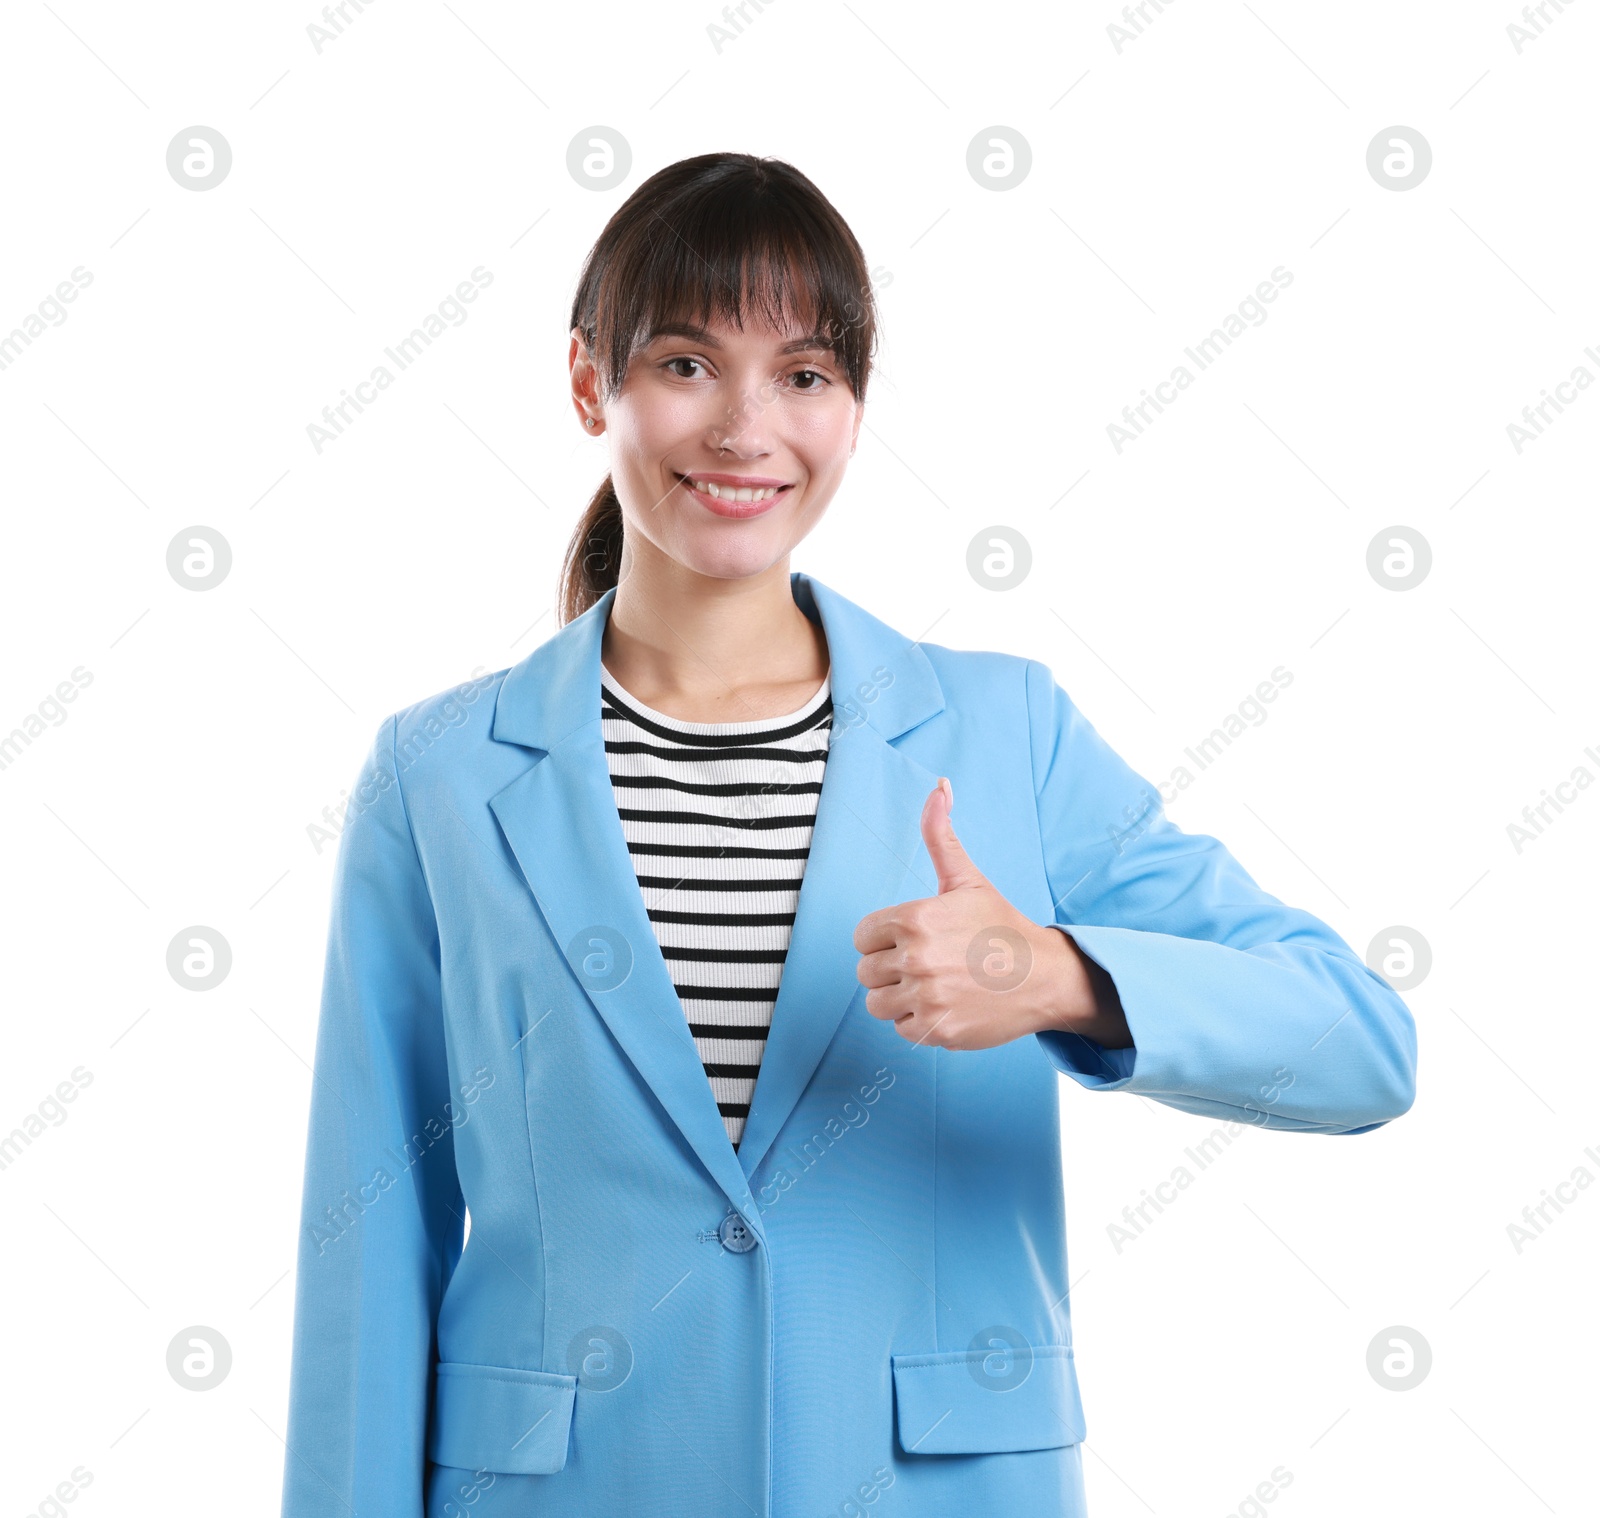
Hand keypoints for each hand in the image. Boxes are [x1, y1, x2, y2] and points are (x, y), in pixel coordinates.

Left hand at [852, 778, 1129, 1050]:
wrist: (1045, 977)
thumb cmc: (1001, 927)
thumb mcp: (967, 879)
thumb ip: (940, 835)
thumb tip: (939, 786)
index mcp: (914, 918)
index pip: (863, 937)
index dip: (884, 938)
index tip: (915, 939)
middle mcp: (916, 958)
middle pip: (866, 972)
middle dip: (890, 969)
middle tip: (927, 963)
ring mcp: (927, 997)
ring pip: (878, 1003)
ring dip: (900, 997)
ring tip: (934, 984)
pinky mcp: (937, 1030)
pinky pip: (902, 1028)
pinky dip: (919, 1021)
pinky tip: (947, 1004)